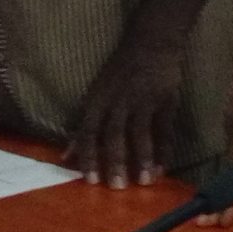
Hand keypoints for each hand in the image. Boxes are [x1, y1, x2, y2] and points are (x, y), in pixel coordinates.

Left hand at [68, 43, 183, 187]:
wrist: (151, 44)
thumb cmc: (119, 72)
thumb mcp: (96, 96)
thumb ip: (83, 127)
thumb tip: (66, 156)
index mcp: (98, 101)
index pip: (89, 132)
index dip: (89, 156)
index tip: (90, 181)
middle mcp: (119, 102)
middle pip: (114, 135)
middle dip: (115, 162)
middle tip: (117, 187)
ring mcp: (144, 101)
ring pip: (141, 134)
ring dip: (142, 159)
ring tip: (144, 182)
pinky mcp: (166, 101)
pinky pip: (165, 130)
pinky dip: (164, 150)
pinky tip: (163, 168)